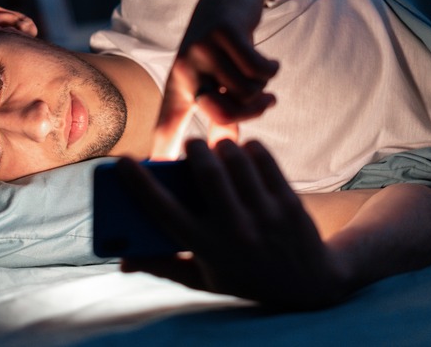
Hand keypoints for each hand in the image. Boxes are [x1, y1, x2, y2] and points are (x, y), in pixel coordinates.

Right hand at [117, 139, 350, 308]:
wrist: (308, 286)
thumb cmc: (245, 278)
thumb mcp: (203, 280)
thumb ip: (163, 267)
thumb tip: (122, 261)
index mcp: (206, 248)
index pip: (163, 210)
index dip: (138, 182)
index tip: (122, 161)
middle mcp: (234, 230)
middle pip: (205, 171)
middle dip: (194, 147)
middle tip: (192, 145)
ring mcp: (264, 214)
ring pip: (235, 158)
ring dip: (223, 145)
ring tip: (219, 149)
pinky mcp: (288, 201)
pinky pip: (263, 159)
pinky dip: (251, 148)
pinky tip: (245, 154)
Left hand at [151, 0, 278, 158]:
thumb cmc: (224, 43)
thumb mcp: (216, 76)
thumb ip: (222, 111)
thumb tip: (228, 148)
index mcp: (179, 85)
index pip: (168, 122)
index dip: (162, 149)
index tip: (154, 172)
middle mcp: (184, 68)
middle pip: (223, 114)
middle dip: (251, 113)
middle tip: (267, 103)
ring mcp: (202, 48)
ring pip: (246, 91)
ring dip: (263, 85)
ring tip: (260, 71)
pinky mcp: (223, 32)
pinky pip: (259, 70)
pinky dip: (271, 68)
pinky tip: (271, 62)